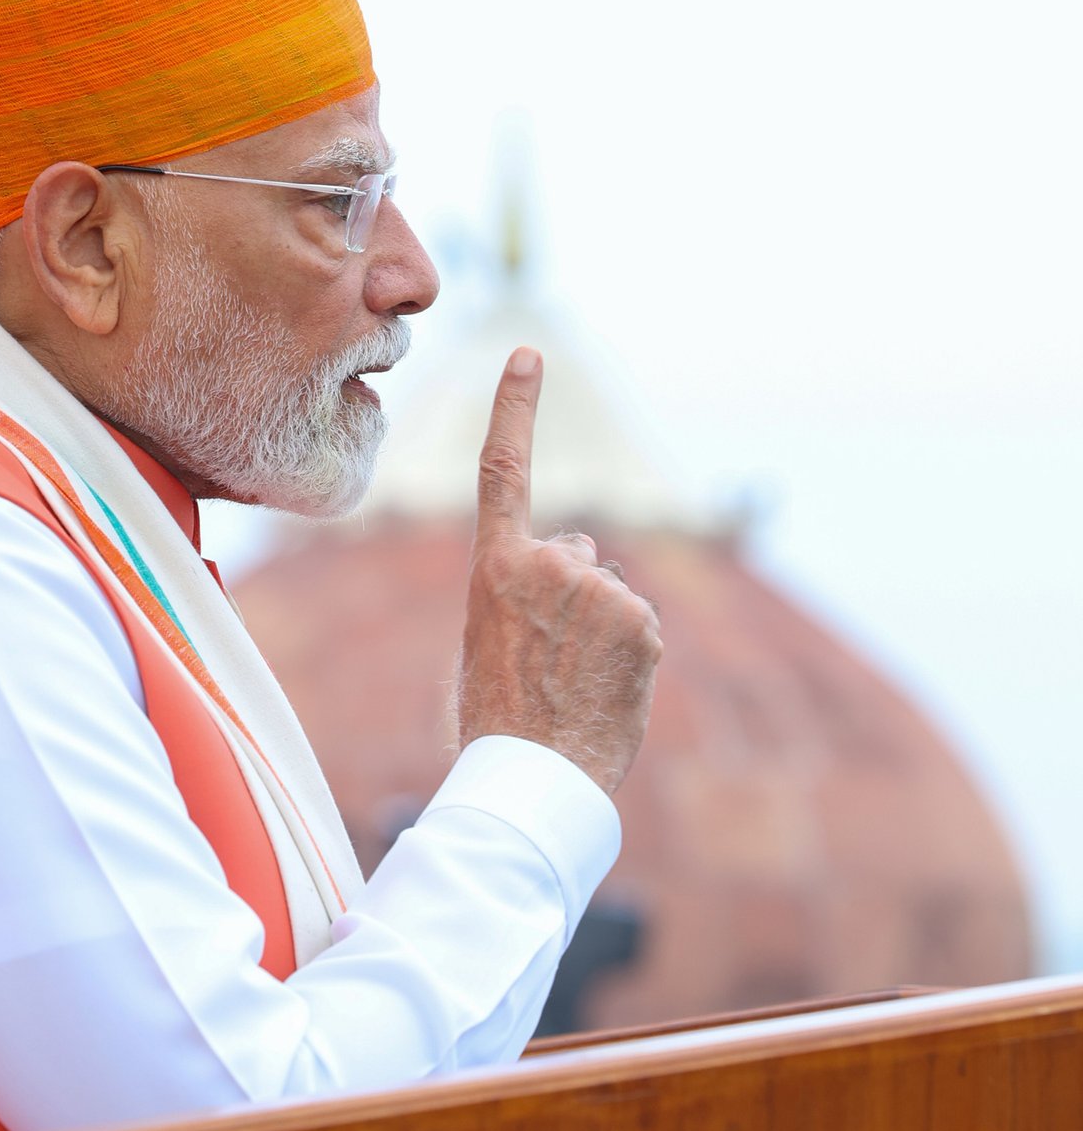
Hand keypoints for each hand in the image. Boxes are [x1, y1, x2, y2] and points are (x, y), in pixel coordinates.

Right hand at [455, 348, 660, 794]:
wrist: (533, 777)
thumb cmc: (497, 716)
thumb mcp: (488, 637)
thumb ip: (526, 587)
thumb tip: (582, 563)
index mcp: (496, 567)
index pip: (504, 469)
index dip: (516, 408)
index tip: (529, 354)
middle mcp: (551, 563)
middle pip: (575, 554)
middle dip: (571, 592)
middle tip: (547, 657)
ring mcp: (601, 589)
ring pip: (609, 594)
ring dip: (600, 629)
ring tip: (572, 683)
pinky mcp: (641, 619)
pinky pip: (638, 624)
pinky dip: (628, 653)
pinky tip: (603, 691)